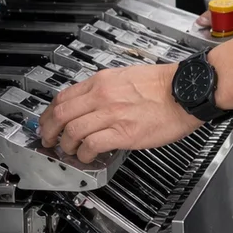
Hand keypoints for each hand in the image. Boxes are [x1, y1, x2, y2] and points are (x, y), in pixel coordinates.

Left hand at [39, 63, 200, 162]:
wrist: (185, 91)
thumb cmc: (164, 85)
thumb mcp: (127, 76)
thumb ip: (106, 88)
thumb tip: (91, 102)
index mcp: (102, 81)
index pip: (63, 97)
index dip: (48, 113)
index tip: (47, 122)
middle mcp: (103, 95)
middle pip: (60, 114)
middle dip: (49, 131)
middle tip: (48, 140)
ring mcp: (112, 114)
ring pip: (72, 131)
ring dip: (65, 145)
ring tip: (70, 151)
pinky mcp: (123, 133)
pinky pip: (91, 145)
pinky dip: (84, 154)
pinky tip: (87, 156)